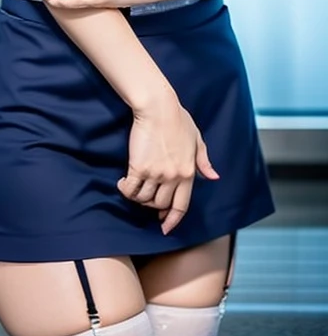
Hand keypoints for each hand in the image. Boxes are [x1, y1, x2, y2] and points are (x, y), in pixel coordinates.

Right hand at [119, 91, 218, 234]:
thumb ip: (203, 160)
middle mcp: (173, 177)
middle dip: (152, 205)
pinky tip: (123, 183)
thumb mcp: (196, 139)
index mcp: (188, 173)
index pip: (181, 205)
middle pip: (160, 204)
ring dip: (138, 197)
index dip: (173, 220)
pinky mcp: (139, 167)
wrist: (158, 108)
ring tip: (134, 187)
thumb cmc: (177, 118)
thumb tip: (213, 177)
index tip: (165, 228)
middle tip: (146, 197)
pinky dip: (126, 189)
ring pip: (145, 198)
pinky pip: (131, 188)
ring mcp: (156, 173)